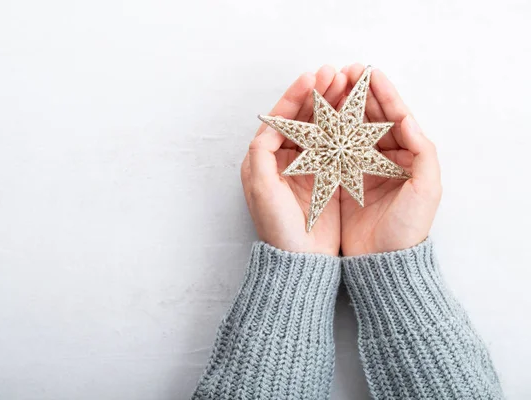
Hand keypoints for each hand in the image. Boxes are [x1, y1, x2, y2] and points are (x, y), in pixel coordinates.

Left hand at [241, 66, 347, 254]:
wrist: (301, 259)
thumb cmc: (277, 227)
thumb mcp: (262, 190)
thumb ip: (261, 154)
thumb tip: (267, 125)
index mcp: (263, 159)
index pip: (280, 119)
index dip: (294, 97)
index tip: (311, 77)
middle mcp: (282, 159)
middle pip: (300, 118)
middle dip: (316, 95)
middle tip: (334, 73)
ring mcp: (305, 166)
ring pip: (319, 127)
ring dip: (331, 106)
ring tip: (347, 84)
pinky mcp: (324, 176)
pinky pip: (334, 144)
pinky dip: (344, 127)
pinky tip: (355, 113)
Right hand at [339, 64, 441, 255]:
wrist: (382, 261)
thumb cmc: (408, 227)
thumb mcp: (426, 189)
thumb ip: (423, 152)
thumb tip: (408, 118)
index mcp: (407, 156)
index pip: (395, 116)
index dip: (382, 93)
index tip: (368, 72)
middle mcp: (383, 158)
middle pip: (370, 118)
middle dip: (358, 93)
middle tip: (344, 73)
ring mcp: (361, 167)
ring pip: (349, 129)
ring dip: (340, 107)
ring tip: (329, 86)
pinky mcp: (341, 180)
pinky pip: (333, 149)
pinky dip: (325, 132)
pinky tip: (317, 118)